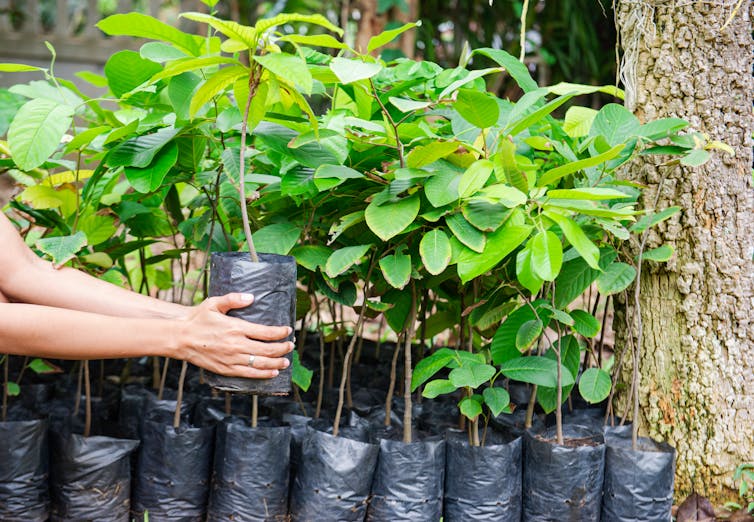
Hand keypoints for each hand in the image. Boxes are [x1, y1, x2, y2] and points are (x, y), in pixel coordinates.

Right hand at [176, 293, 292, 378]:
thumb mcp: (214, 304)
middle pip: (267, 349)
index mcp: (236, 328)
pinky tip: (272, 373)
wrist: (180, 338)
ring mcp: (232, 359)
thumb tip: (251, 297)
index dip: (280, 333)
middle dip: (282, 348)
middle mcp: (236, 345)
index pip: (265, 332)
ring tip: (285, 361)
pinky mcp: (226, 369)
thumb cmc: (198, 319)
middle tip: (290, 346)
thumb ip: (233, 299)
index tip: (288, 330)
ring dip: (276, 363)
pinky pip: (249, 374)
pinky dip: (263, 374)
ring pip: (260, 364)